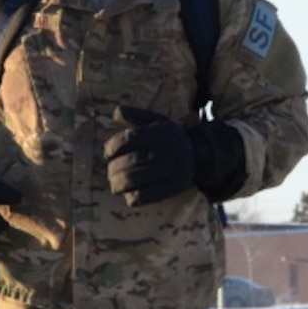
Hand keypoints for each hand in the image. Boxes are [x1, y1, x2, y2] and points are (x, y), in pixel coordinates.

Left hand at [104, 106, 247, 206]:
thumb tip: (116, 112)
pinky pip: (144, 196)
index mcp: (160, 132)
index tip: (107, 153)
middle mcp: (166, 151)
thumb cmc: (170, 138)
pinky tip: (127, 194)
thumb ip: (136, 116)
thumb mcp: (157, 121)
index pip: (128, 139)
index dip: (112, 147)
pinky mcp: (172, 188)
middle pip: (129, 162)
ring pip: (134, 180)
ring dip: (117, 184)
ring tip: (114, 184)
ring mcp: (170, 171)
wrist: (200, 156)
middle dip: (113, 168)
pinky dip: (131, 197)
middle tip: (110, 171)